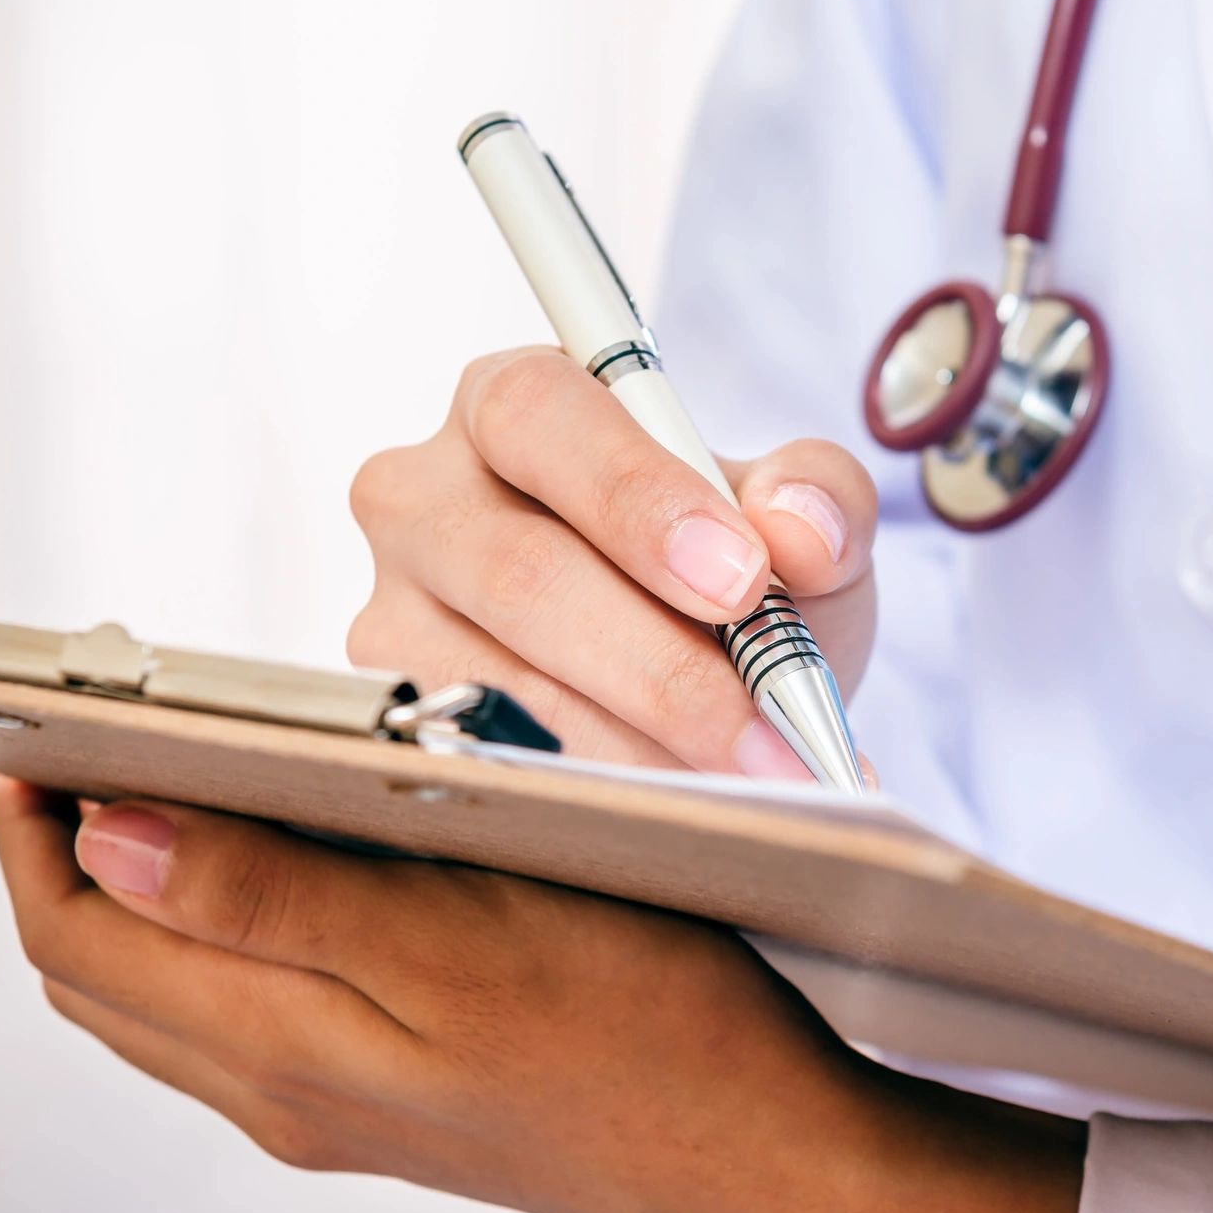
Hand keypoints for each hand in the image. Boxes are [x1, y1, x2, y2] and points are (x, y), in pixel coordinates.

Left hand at [0, 777, 1084, 1212]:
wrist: (767, 1156)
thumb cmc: (656, 1038)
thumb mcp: (465, 943)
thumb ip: (277, 899)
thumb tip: (112, 840)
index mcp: (290, 1046)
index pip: (79, 933)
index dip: (35, 825)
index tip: (47, 727)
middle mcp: (290, 1090)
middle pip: (103, 970)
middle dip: (67, 853)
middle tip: (93, 744)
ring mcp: (341, 1106)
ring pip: (169, 998)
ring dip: (140, 894)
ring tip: (175, 789)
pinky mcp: (396, 1102)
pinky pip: (249, 1019)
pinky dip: (222, 935)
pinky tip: (292, 873)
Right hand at [347, 347, 878, 778]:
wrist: (700, 668)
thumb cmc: (728, 565)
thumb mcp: (793, 513)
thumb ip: (817, 495)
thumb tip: (796, 528)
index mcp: (512, 404)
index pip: (540, 417)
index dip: (637, 499)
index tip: (743, 578)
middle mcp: (425, 496)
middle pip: (521, 574)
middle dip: (662, 665)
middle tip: (770, 727)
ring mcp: (395, 610)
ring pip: (506, 689)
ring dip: (645, 750)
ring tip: (758, 783)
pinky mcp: (399, 712)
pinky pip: (493, 765)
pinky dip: (604, 792)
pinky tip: (690, 807)